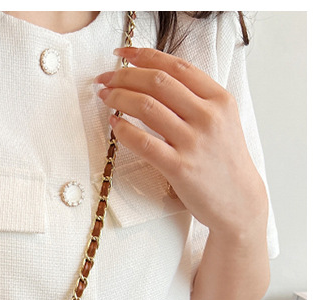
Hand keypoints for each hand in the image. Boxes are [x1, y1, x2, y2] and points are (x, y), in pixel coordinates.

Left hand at [93, 46, 267, 237]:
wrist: (238, 200)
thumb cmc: (224, 161)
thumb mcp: (221, 121)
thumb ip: (196, 100)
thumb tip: (155, 80)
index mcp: (219, 99)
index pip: (177, 66)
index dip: (145, 56)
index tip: (123, 55)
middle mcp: (208, 116)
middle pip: (158, 82)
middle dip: (125, 75)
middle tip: (106, 78)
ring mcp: (193, 142)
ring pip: (147, 107)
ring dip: (119, 98)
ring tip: (105, 97)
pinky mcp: (179, 167)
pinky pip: (143, 143)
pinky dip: (123, 130)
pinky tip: (113, 124)